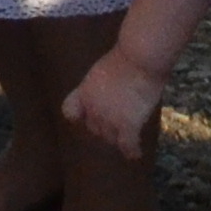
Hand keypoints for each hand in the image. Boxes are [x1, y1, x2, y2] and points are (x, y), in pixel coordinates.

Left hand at [62, 44, 173, 161]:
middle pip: (93, 127)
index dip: (79, 115)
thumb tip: (111, 90)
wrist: (139, 58)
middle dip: (103, 127)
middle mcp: (92, 108)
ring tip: (126, 140)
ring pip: (110, 138)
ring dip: (117, 138)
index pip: (70, 111)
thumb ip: (102, 85)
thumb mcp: (104, 69)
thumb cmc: (126, 56)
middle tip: (116, 125)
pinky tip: (136, 154)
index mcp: (85, 92)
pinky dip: (132, 150)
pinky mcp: (128, 125)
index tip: (85, 117)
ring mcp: (109, 119)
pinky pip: (127, 145)